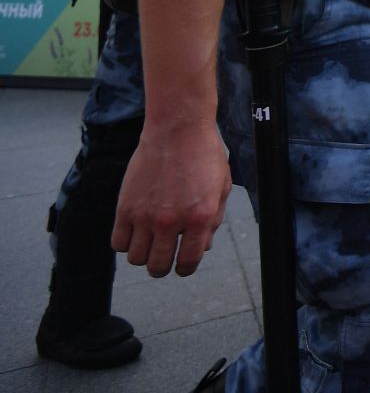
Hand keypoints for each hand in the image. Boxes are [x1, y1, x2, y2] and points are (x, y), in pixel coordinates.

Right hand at [113, 119, 231, 277]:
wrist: (178, 130)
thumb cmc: (204, 156)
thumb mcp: (221, 188)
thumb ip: (212, 221)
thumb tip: (200, 248)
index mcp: (199, 218)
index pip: (187, 263)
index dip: (185, 268)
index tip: (182, 265)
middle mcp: (170, 221)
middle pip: (157, 267)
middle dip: (162, 266)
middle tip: (164, 257)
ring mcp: (145, 216)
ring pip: (136, 259)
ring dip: (143, 254)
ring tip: (150, 240)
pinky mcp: (124, 207)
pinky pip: (118, 243)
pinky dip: (125, 242)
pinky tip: (135, 231)